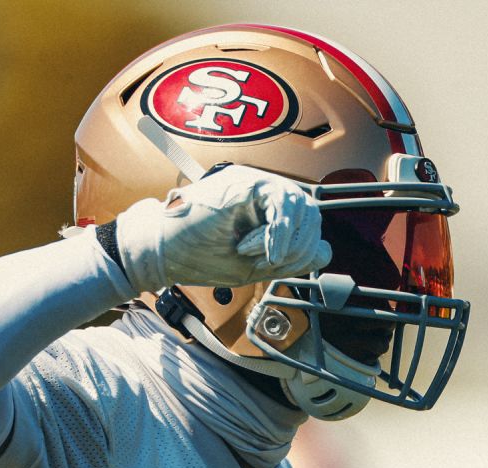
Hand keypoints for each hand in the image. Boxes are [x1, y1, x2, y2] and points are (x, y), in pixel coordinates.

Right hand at [114, 165, 330, 291]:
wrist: (162, 251)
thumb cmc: (199, 257)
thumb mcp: (255, 265)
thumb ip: (289, 258)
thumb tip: (325, 252)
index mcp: (265, 209)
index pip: (307, 222)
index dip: (304, 247)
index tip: (279, 265)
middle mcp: (263, 192)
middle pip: (310, 213)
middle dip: (297, 247)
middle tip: (267, 263)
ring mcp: (255, 183)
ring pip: (301, 207)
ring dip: (285, 241)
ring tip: (252, 253)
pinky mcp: (246, 182)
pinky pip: (283, 202)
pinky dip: (278, 232)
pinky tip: (261, 249)